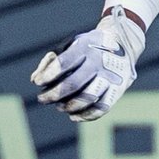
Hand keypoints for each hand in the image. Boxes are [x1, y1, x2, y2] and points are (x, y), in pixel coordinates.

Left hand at [31, 6, 145, 121]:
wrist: (123, 43)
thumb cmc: (87, 47)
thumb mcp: (70, 45)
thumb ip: (50, 60)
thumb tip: (35, 79)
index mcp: (84, 46)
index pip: (63, 63)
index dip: (48, 75)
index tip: (38, 82)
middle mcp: (99, 61)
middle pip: (73, 83)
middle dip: (54, 94)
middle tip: (42, 99)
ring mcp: (110, 76)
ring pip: (88, 97)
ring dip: (69, 106)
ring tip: (59, 107)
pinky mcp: (119, 89)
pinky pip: (102, 108)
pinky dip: (86, 115)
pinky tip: (73, 115)